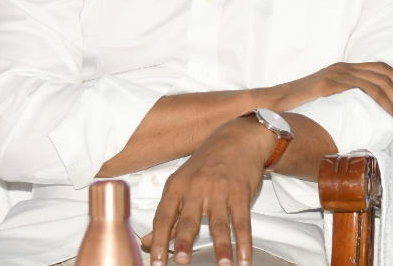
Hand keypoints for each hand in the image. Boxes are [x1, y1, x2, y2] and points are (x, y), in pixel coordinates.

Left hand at [141, 118, 270, 265]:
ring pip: (219, 223)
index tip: (156, 262)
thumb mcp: (181, 185)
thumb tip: (148, 242)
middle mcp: (195, 188)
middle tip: (181, 261)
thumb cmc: (205, 165)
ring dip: (222, 247)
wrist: (236, 139)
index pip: (164, 217)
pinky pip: (242, 221)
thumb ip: (167, 215)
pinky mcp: (240, 192)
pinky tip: (244, 260)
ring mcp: (219, 190)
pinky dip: (244, 243)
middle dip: (184, 242)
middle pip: (189, 220)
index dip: (159, 240)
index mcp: (176, 186)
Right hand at [266, 61, 392, 125]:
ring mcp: (338, 75)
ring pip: (380, 84)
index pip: (380, 68)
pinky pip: (367, 90)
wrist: (273, 105)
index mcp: (344, 69)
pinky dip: (382, 103)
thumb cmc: (298, 108)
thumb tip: (361, 121)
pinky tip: (387, 118)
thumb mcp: (325, 100)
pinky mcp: (332, 84)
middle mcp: (343, 68)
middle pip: (385, 75)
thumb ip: (342, 103)